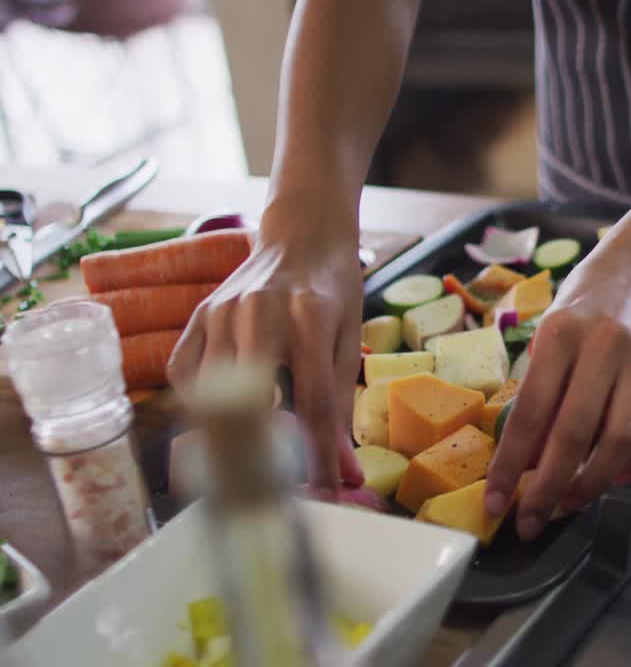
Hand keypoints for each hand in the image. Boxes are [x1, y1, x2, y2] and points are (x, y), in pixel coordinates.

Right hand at [167, 214, 365, 495]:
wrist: (301, 232)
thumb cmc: (333, 286)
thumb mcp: (349, 335)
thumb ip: (342, 400)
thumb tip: (347, 467)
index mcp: (310, 318)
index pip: (315, 403)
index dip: (321, 457)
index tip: (327, 493)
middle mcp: (260, 313)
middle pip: (251, 402)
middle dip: (262, 455)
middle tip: (276, 489)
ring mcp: (222, 312)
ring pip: (211, 392)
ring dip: (227, 435)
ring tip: (246, 464)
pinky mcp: (200, 314)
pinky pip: (185, 373)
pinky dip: (198, 403)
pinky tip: (218, 417)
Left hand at [484, 251, 630, 540]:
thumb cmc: (586, 301)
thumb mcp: (549, 330)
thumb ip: (537, 388)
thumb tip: (521, 460)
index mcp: (560, 333)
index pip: (529, 412)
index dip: (509, 465)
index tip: (496, 502)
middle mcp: (604, 344)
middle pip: (575, 433)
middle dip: (549, 487)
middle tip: (533, 521)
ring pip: (622, 438)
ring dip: (594, 482)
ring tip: (571, 502)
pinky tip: (618, 479)